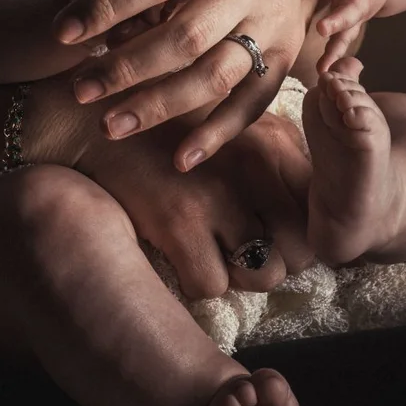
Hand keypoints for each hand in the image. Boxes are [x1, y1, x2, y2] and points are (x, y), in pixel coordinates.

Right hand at [28, 69, 312, 298]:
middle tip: (239, 248)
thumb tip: (306, 205)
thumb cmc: (162, 126)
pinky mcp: (178, 221)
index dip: (299, 234)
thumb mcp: (227, 125)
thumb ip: (272, 158)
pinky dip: (196, 280)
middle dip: (273, 260)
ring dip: (239, 275)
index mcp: (269, 142)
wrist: (89, 120)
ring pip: (262, 276)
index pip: (315, 211)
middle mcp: (253, 167)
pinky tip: (177, 253)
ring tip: (210, 251)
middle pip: (299, 252)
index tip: (273, 234)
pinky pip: (212, 286)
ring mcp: (216, 195)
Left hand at [53, 0, 328, 169]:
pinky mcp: (289, 56)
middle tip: (79, 90)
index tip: (63, 33)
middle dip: (125, 68)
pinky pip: (254, 102)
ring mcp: (274, 21)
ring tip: (109, 125)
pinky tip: (180, 159)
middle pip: (183, 35)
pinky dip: (218, 134)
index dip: (106, 6)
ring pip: (214, 75)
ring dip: (158, 106)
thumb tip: (91, 8)